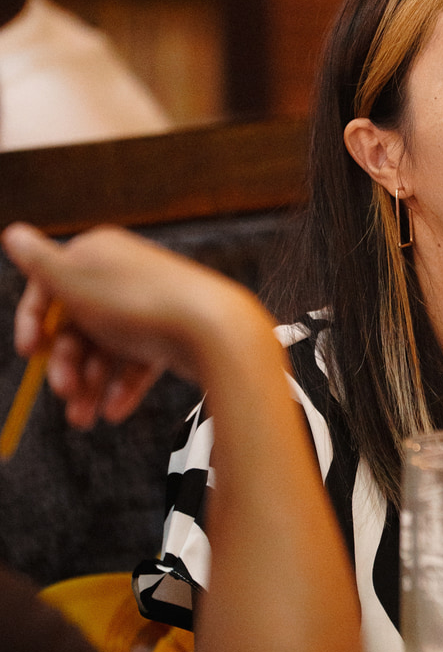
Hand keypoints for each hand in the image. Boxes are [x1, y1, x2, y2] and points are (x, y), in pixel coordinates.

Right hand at [3, 223, 256, 428]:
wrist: (214, 329)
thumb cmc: (139, 302)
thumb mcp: (75, 279)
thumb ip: (39, 262)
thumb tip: (13, 234)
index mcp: (99, 254)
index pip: (51, 286)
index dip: (35, 320)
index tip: (30, 352)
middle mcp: (124, 277)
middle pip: (79, 325)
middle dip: (67, 364)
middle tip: (65, 393)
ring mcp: (148, 307)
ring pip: (107, 350)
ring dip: (90, 386)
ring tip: (85, 418)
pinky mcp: (171, 335)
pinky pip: (138, 363)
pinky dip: (123, 387)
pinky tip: (114, 411)